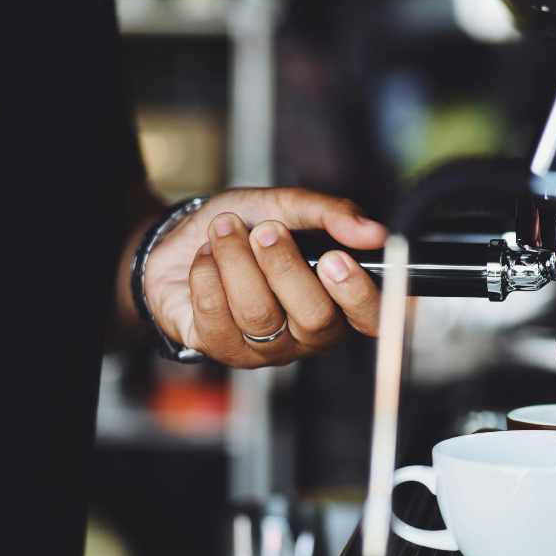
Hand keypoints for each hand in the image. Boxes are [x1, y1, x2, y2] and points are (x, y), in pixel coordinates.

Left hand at [143, 187, 385, 366]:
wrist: (181, 238)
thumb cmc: (243, 226)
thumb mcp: (287, 206)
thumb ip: (331, 214)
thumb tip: (374, 231)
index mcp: (339, 300)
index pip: (371, 319)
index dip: (358, 295)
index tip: (335, 257)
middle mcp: (309, 333)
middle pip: (315, 318)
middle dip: (284, 266)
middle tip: (264, 230)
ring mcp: (267, 348)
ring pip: (259, 314)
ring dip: (236, 259)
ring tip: (224, 230)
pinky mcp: (222, 349)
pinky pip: (216, 314)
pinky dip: (206, 272)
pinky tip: (205, 258)